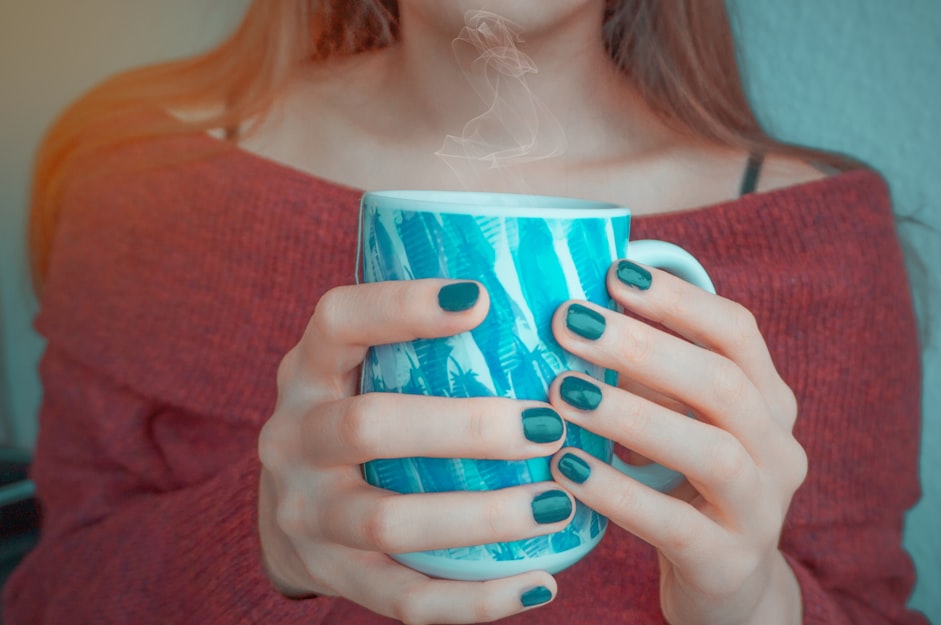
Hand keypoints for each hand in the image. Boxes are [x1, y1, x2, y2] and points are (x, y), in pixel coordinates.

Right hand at [257, 280, 571, 623]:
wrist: (285, 509)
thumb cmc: (353, 413)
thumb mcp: (359, 368)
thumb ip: (418, 345)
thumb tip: (554, 308)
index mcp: (306, 371)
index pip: (337, 321)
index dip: (401, 307)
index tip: (480, 298)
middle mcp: (293, 438)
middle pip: (368, 427)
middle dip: (465, 428)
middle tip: (548, 425)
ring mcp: (307, 514)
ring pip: (389, 523)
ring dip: (483, 516)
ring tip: (559, 502)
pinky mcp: (332, 575)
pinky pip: (404, 598)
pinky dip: (475, 600)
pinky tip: (541, 583)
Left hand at [548, 260, 807, 624]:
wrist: (728, 588)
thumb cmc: (688, 488)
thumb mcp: (679, 423)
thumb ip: (647, 377)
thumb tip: (575, 316)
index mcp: (769, 402)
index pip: (738, 331)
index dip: (677, 299)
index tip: (612, 272)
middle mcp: (779, 449)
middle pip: (723, 383)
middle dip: (644, 346)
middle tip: (570, 322)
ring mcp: (761, 509)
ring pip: (712, 451)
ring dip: (632, 415)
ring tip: (563, 392)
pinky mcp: (728, 562)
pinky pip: (673, 523)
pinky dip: (617, 492)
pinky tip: (565, 466)